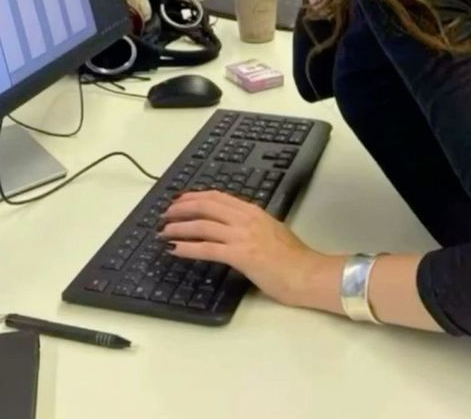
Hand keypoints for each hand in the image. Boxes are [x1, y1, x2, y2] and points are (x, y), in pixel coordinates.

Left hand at [158, 190, 336, 306]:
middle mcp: (245, 218)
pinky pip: (207, 248)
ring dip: (179, 227)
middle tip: (165, 214)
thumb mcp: (272, 231)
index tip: (180, 200)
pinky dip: (187, 247)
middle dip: (182, 208)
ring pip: (202, 225)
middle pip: (206, 206)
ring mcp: (242, 235)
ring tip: (163, 231)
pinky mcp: (240, 255)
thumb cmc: (294, 258)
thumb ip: (252, 225)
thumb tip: (235, 228)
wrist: (306, 273)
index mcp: (253, 211)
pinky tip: (175, 249)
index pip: (218, 197)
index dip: (195, 196)